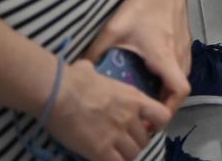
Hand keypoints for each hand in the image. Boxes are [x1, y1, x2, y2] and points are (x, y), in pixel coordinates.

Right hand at [44, 59, 171, 160]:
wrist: (59, 93)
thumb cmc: (74, 79)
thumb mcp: (96, 73)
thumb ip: (98, 75)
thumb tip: (86, 69)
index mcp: (134, 98)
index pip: (162, 115)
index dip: (156, 124)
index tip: (145, 127)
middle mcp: (130, 117)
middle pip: (145, 139)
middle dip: (136, 143)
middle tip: (124, 143)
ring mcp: (117, 134)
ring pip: (133, 154)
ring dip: (125, 155)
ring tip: (114, 153)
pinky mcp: (100, 149)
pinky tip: (104, 159)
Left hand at [84, 0, 189, 115]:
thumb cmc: (141, 7)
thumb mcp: (113, 30)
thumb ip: (96, 51)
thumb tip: (78, 71)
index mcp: (164, 57)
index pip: (179, 91)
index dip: (168, 109)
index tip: (150, 118)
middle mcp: (179, 56)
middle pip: (181, 90)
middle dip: (165, 106)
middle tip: (144, 114)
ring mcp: (185, 48)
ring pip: (183, 78)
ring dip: (169, 92)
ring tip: (148, 98)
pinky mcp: (184, 41)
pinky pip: (182, 68)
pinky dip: (171, 79)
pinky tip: (154, 76)